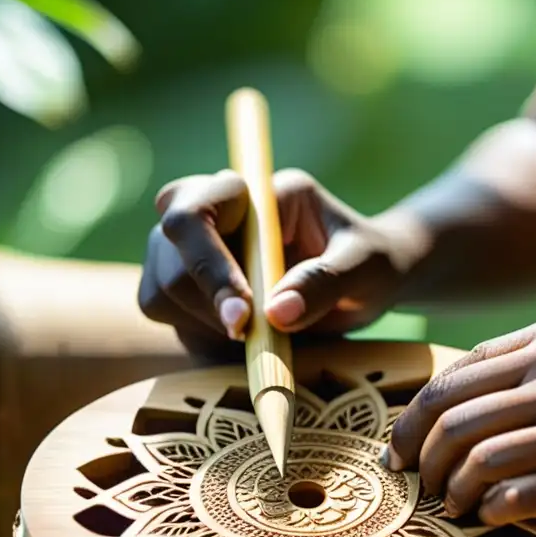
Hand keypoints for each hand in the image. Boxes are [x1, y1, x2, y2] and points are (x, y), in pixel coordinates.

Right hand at [139, 169, 404, 355]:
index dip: (209, 262)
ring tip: (254, 338)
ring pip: (160, 282)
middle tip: (246, 336)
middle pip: (168, 242)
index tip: (243, 315)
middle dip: (202, 296)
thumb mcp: (367, 268)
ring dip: (199, 320)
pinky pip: (162, 307)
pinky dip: (192, 333)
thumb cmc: (375, 263)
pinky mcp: (193, 284)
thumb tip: (275, 313)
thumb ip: (325, 283)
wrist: (370, 285)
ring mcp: (200, 247)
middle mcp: (222, 211)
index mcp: (263, 194)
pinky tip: (237, 342)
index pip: (201, 207)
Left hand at [386, 320, 535, 534]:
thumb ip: (519, 367)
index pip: (452, 379)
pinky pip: (514, 497)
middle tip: (416, 485)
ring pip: (477, 459)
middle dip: (420, 459)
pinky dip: (489, 511)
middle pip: (454, 419)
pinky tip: (491, 516)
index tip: (397, 452)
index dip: (411, 420)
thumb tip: (437, 402)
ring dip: (451, 490)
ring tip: (454, 504)